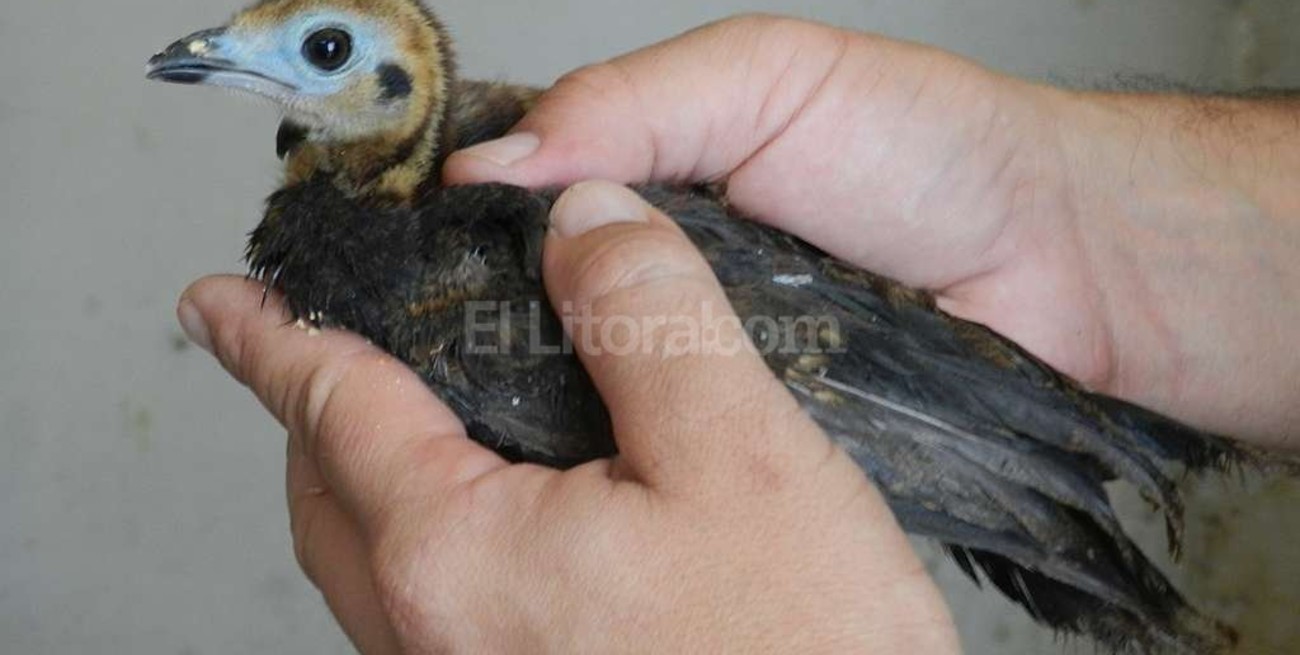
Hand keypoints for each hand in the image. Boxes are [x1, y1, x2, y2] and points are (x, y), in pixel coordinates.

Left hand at [178, 181, 958, 652]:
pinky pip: (431, 608)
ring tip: (419, 417)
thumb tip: (586, 220)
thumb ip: (650, 320)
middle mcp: (436, 638)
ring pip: (373, 564)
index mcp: (457, 560)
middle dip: (314, 413)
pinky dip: (432, 534)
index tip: (220, 303)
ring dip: (370, 479)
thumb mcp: (740, 457)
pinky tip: (512, 510)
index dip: (273, 339)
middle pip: (328, 500)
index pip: (330, 411)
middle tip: (329, 349)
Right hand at [446, 16, 1299, 447]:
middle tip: (450, 341)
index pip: (517, 199)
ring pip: (594, 381)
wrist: (1053, 264)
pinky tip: (598, 450)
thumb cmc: (930, 152)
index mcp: (650, 170)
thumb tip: (500, 158)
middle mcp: (664, 267)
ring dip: (558, 389)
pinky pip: (671, 438)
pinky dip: (639, 442)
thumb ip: (635, 102)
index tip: (406, 253)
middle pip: (538, 301)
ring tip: (512, 400)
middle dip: (492, 321)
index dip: (460, 224)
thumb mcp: (770, 76)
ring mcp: (702, 350)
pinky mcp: (745, 424)